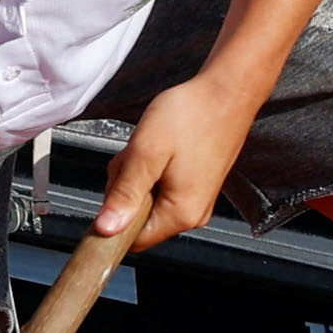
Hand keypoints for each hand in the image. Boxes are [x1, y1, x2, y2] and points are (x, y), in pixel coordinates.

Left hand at [92, 73, 262, 253]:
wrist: (227, 91)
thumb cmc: (192, 116)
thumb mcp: (146, 153)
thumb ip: (124, 193)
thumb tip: (106, 228)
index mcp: (181, 213)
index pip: (133, 240)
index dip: (114, 220)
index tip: (112, 189)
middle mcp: (193, 214)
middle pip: (139, 219)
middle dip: (126, 190)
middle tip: (136, 158)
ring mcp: (198, 200)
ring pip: (149, 201)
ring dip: (139, 177)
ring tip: (151, 148)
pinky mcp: (198, 186)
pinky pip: (163, 188)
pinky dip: (153, 170)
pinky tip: (162, 149)